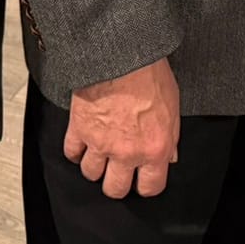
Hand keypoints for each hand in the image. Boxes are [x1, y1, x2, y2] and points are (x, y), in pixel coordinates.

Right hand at [64, 57, 179, 198]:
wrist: (123, 54)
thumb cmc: (150, 75)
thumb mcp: (173, 107)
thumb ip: (171, 137)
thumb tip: (169, 156)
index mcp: (155, 149)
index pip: (150, 188)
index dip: (146, 185)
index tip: (143, 180)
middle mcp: (127, 153)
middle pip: (115, 189)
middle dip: (117, 183)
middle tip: (118, 171)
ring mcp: (100, 143)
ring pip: (91, 174)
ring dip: (95, 166)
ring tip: (100, 153)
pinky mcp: (79, 129)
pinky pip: (71, 153)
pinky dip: (75, 150)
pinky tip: (82, 143)